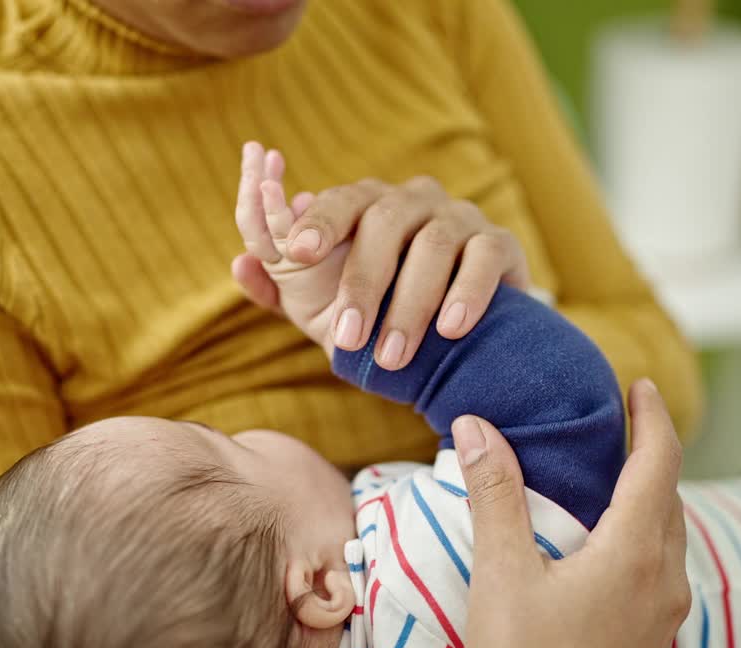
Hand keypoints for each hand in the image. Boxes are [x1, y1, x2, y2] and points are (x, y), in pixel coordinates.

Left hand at [233, 143, 530, 369]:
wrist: (454, 339)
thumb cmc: (378, 313)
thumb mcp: (323, 306)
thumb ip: (281, 287)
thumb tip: (240, 263)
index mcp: (367, 204)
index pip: (340, 201)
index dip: (318, 222)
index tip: (295, 251)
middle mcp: (413, 200)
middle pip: (385, 221)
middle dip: (363, 283)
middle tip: (347, 340)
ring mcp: (460, 217)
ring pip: (434, 244)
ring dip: (410, 303)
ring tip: (392, 355)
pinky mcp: (500, 244)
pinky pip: (485, 256)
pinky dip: (466, 292)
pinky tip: (449, 329)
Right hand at [454, 379, 689, 647]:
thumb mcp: (503, 576)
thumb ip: (496, 497)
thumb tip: (480, 428)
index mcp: (635, 554)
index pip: (660, 463)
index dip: (653, 418)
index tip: (641, 385)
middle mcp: (664, 581)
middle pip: (671, 496)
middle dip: (652, 453)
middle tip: (621, 423)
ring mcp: (663, 616)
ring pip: (669, 536)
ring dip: (649, 496)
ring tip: (612, 476)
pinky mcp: (650, 642)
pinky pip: (659, 568)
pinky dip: (642, 535)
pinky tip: (605, 546)